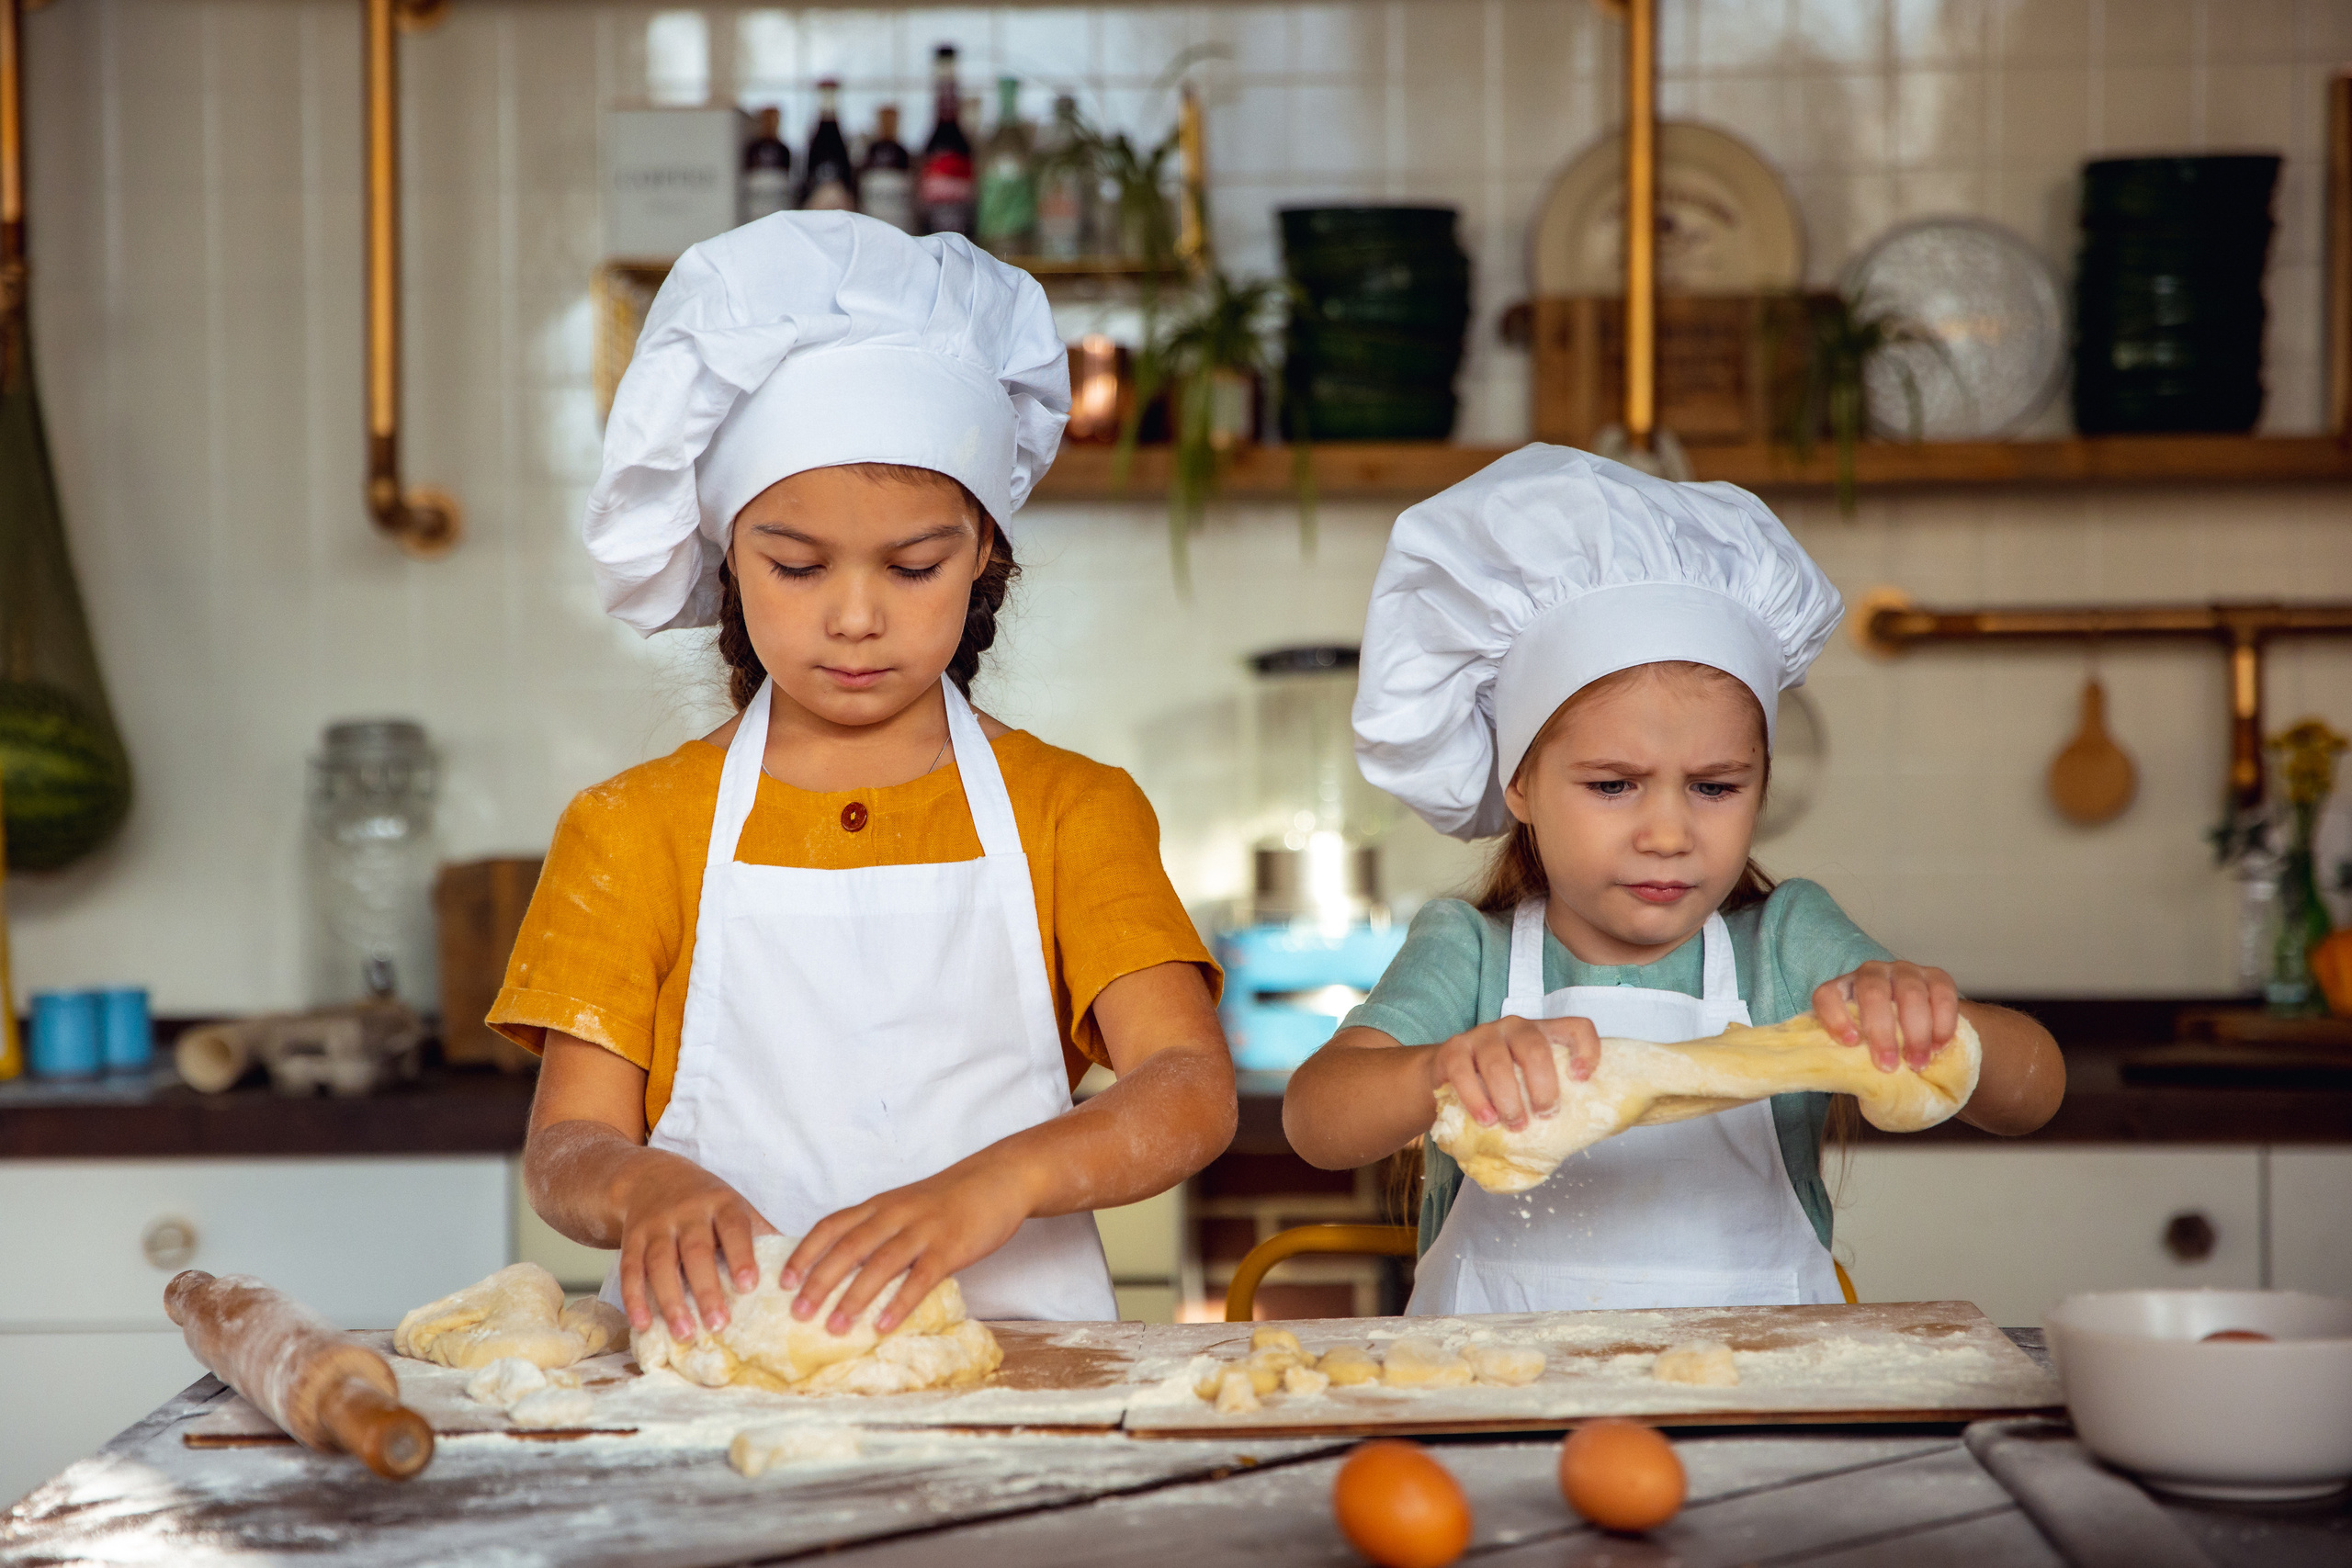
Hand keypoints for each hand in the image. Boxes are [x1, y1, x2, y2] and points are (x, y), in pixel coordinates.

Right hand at [615, 1152, 774, 1340]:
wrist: (649, 1176)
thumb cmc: (705, 1201)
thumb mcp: (734, 1206)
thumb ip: (760, 1232)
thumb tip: (799, 1264)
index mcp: (721, 1203)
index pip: (733, 1228)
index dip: (741, 1255)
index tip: (749, 1286)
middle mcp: (687, 1212)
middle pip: (696, 1251)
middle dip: (707, 1289)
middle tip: (719, 1324)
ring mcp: (657, 1225)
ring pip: (661, 1263)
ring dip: (671, 1300)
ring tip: (685, 1333)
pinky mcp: (632, 1239)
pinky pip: (630, 1269)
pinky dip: (635, 1298)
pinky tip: (644, 1323)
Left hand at [780, 1158, 1038, 1334]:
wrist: (998, 1179)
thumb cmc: (949, 1199)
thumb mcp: (905, 1204)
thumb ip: (878, 1228)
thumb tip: (845, 1268)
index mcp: (880, 1205)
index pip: (831, 1226)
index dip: (805, 1254)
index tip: (783, 1282)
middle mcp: (895, 1215)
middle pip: (848, 1248)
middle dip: (819, 1282)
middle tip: (797, 1314)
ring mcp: (923, 1231)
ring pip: (879, 1265)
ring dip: (852, 1298)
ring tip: (833, 1328)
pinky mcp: (949, 1247)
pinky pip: (920, 1278)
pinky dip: (898, 1303)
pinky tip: (882, 1326)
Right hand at [1424, 1015, 1599, 1130]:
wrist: (1452, 1075)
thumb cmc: (1503, 1084)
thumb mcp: (1531, 1082)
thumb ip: (1551, 1095)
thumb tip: (1578, 1135)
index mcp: (1544, 1032)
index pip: (1576, 1027)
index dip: (1586, 1050)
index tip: (1581, 1079)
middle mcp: (1515, 1027)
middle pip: (1534, 1047)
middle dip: (1542, 1086)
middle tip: (1544, 1115)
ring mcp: (1483, 1034)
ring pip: (1497, 1062)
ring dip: (1508, 1099)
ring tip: (1514, 1124)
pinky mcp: (1454, 1048)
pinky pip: (1463, 1072)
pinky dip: (1475, 1099)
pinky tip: (1486, 1119)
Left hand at [1813, 961, 1958, 1072]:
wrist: (1920, 1026)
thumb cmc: (1882, 1040)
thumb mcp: (1862, 1047)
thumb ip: (1854, 1058)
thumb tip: (1852, 1081)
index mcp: (1843, 989)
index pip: (1827, 995)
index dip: (1835, 1017)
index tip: (1850, 1042)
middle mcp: (1872, 974)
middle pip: (1872, 993)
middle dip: (1882, 1032)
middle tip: (1889, 1065)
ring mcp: (1905, 971)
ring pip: (1910, 994)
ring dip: (1916, 1033)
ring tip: (1918, 1062)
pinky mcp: (1937, 976)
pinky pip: (1942, 995)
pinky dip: (1942, 1023)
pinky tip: (1939, 1046)